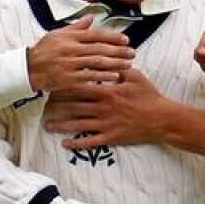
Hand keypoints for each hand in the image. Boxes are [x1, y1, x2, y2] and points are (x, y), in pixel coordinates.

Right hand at [26, 16, 133, 91]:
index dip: (112, 37)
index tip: (126, 40)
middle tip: (133, 53)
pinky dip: (103, 77)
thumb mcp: (58, 34)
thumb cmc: (44, 50)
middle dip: (119, 51)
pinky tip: (115, 77)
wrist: (28, 69)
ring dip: (115, 64)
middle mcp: (71, 50)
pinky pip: (89, 78)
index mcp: (70, 37)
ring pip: (97, 64)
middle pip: (100, 50)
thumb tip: (91, 17)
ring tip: (128, 64)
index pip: (96, 35)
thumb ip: (76, 27)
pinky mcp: (68, 80)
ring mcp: (70, 65)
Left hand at [44, 68, 172, 147]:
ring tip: (47, 126)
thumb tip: (107, 59)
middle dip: (57, 106)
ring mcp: (106, 124)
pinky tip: (65, 143)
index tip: (52, 85)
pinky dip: (76, 143)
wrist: (162, 119)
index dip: (65, 86)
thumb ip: (119, 69)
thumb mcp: (136, 77)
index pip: (81, 87)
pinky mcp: (110, 137)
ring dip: (61, 126)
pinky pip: (90, 142)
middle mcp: (103, 108)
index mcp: (108, 91)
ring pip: (78, 125)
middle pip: (75, 106)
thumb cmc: (150, 97)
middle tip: (42, 106)